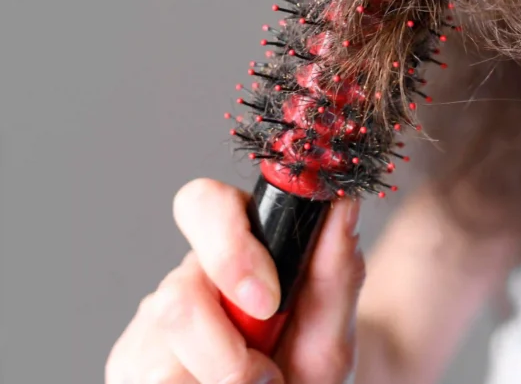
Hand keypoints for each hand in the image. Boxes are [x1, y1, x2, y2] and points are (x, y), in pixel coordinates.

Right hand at [106, 178, 363, 383]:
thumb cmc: (308, 365)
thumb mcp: (331, 328)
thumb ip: (336, 268)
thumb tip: (342, 200)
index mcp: (235, 245)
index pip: (202, 204)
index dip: (230, 248)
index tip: (269, 303)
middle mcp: (186, 280)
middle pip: (176, 296)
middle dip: (225, 348)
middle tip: (266, 375)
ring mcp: (150, 329)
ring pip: (162, 356)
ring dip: (223, 380)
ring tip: (258, 383)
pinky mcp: (131, 369)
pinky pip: (154, 383)